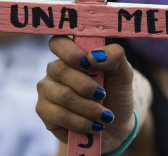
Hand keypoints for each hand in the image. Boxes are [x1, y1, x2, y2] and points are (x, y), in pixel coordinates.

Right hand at [36, 36, 134, 152]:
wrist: (115, 124)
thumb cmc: (116, 92)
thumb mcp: (123, 72)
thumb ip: (114, 56)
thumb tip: (94, 55)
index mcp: (72, 54)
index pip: (58, 43)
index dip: (70, 52)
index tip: (89, 64)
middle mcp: (55, 69)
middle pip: (61, 70)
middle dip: (86, 86)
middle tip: (103, 95)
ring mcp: (47, 90)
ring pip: (62, 95)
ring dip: (89, 108)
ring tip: (104, 116)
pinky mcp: (44, 111)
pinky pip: (59, 115)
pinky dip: (81, 122)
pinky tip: (93, 125)